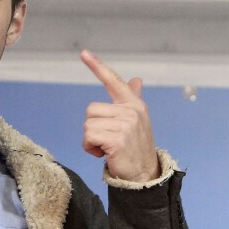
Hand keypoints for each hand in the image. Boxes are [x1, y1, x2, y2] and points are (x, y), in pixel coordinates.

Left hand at [80, 49, 159, 182]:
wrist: (144, 175)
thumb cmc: (136, 148)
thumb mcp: (137, 121)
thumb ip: (133, 99)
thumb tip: (136, 80)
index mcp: (134, 104)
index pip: (113, 81)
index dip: (97, 66)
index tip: (84, 53)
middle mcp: (131, 111)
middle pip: (90, 110)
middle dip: (93, 128)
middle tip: (107, 141)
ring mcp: (126, 125)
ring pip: (88, 125)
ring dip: (91, 140)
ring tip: (107, 148)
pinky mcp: (118, 139)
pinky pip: (89, 137)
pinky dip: (90, 148)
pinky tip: (104, 155)